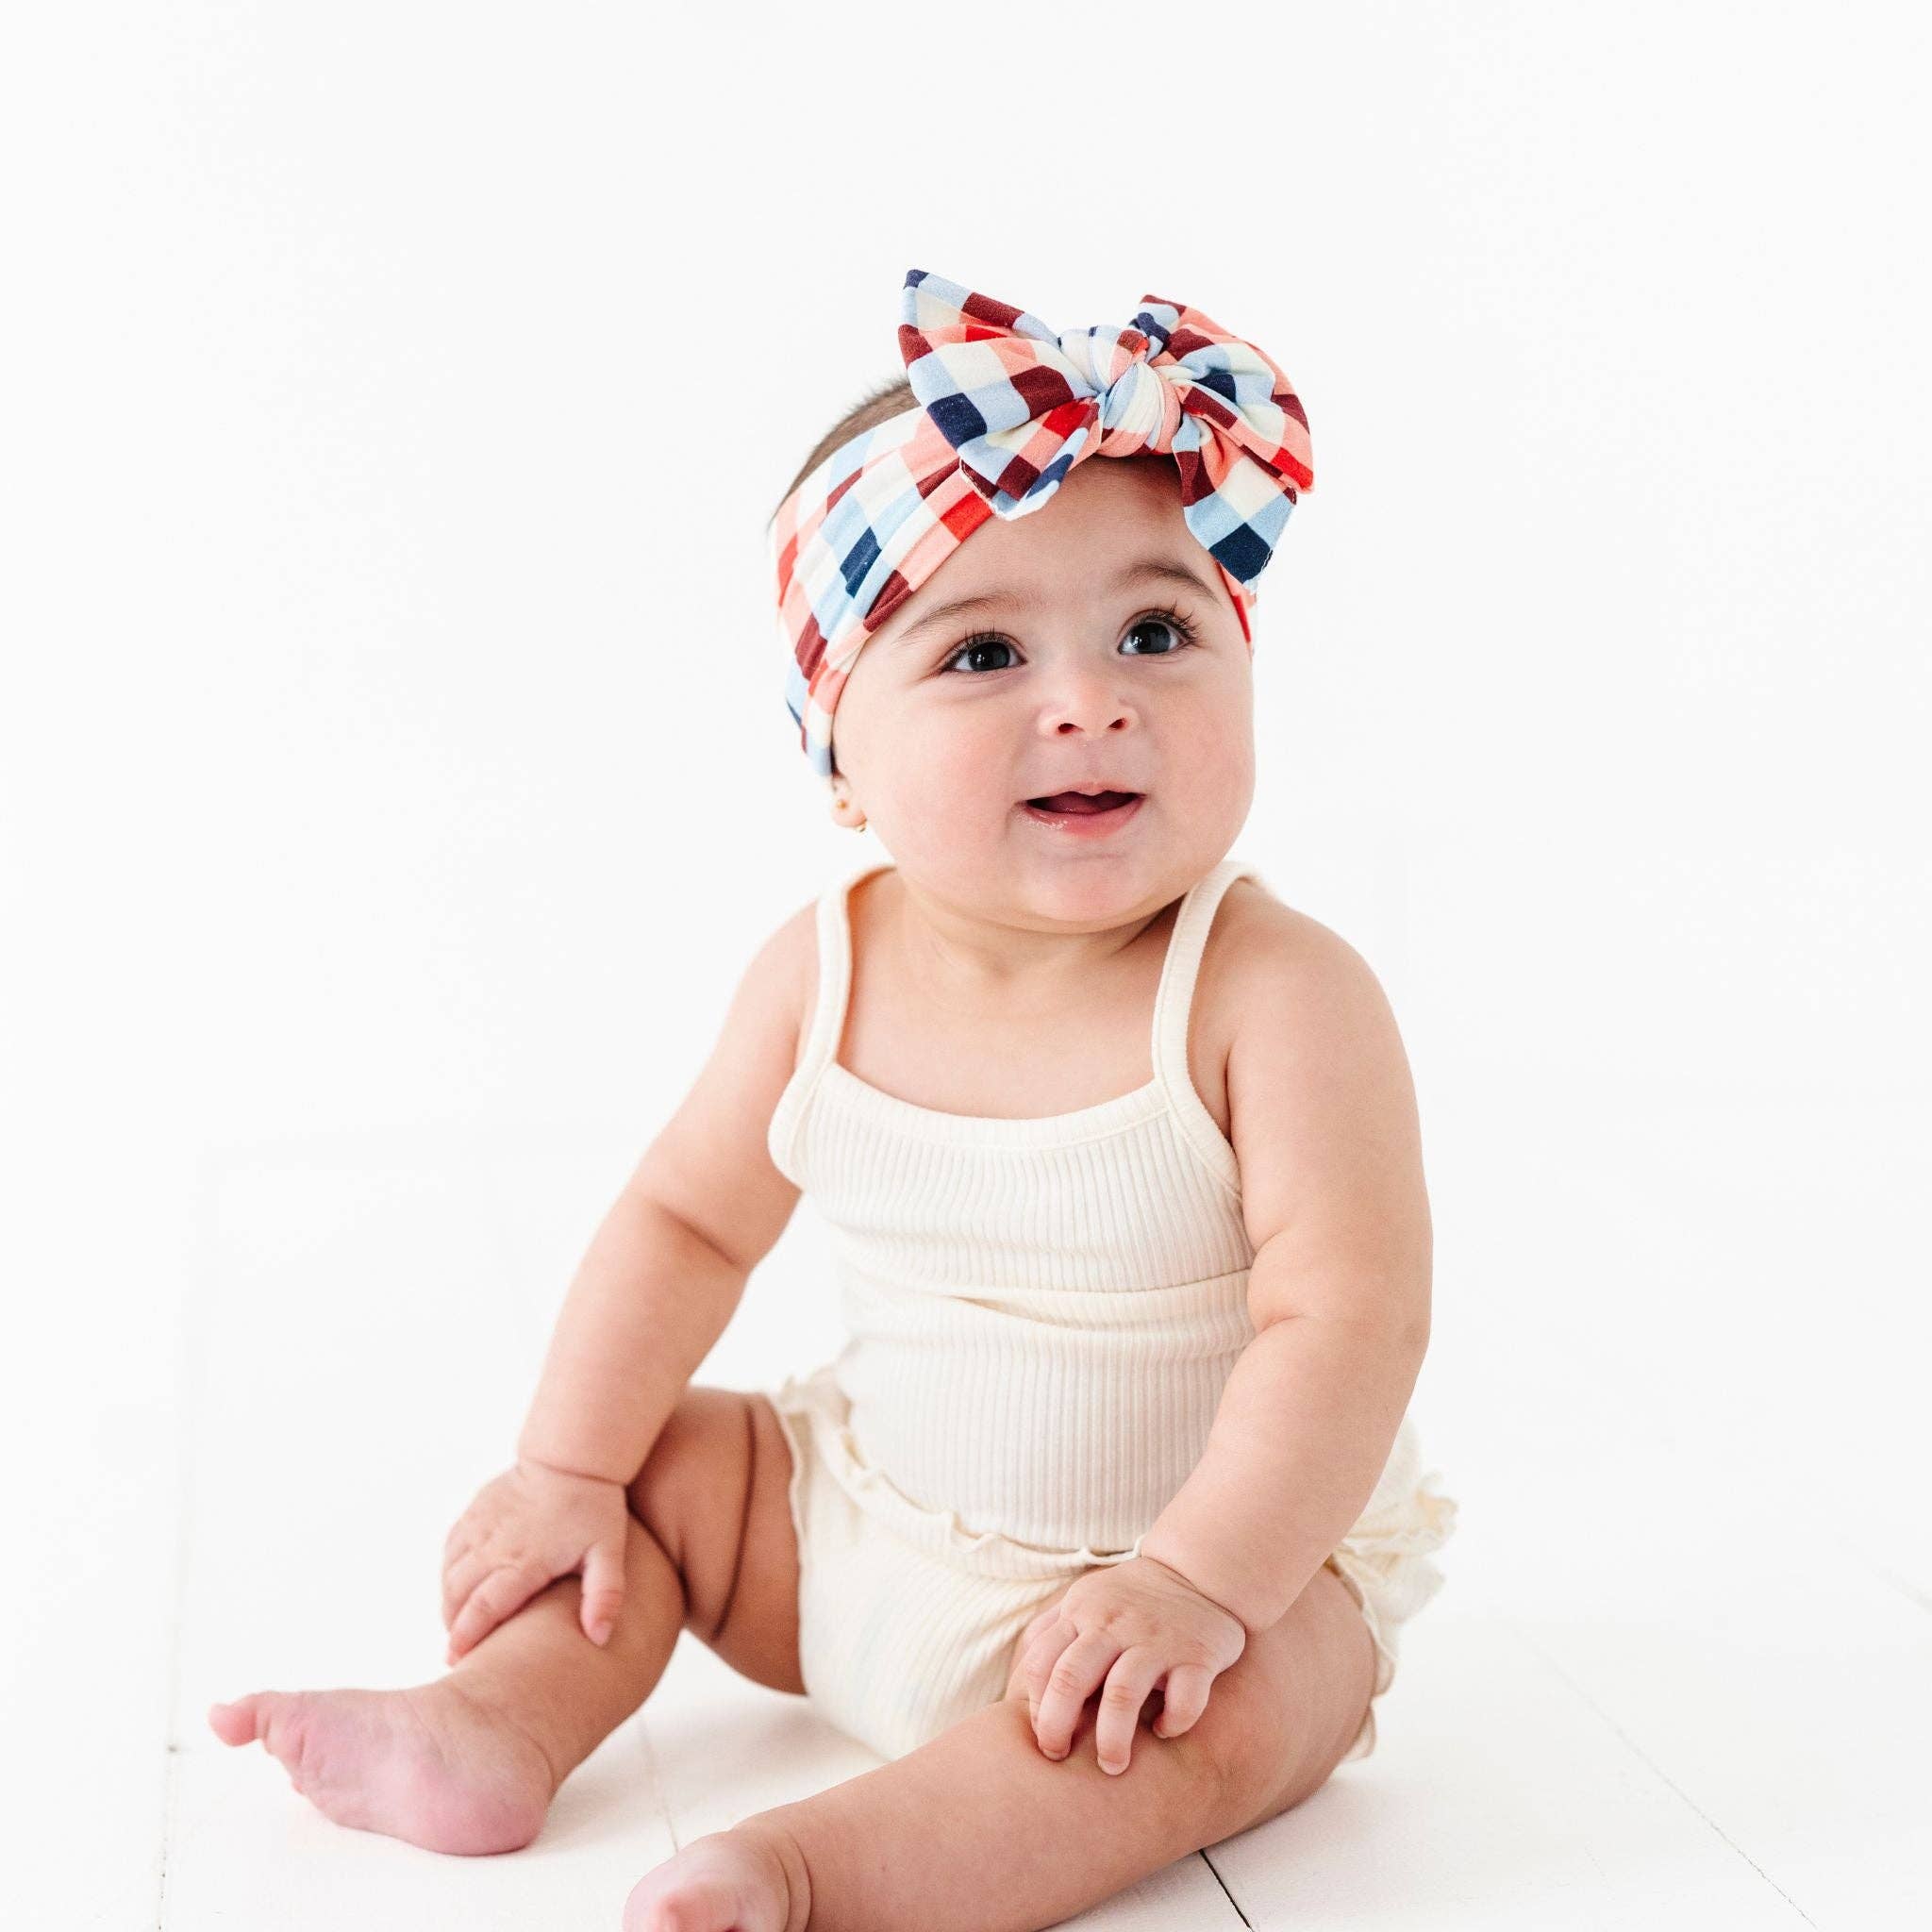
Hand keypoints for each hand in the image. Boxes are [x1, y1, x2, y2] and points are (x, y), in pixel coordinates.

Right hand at [440, 1458, 631, 1662]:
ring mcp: (481, 1525)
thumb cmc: (594, 1507)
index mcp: (525, 1561)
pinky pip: (450, 1549)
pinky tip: (459, 1587)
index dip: (465, 1637)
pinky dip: (448, 1573)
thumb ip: (605, 1596)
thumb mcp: (608, 1553)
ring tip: (459, 1623)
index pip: (483, 1607)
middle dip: (453, 1626)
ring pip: (449, 1573)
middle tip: (459, 1650)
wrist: (573, 1456)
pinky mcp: (475, 1511)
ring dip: (449, 1602)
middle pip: (457, 1595)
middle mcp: (495, 1544)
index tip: (456, 1660)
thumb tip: (599, 1638)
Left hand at [1005, 1556, 1246, 1775]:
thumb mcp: (1084, 1599)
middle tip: (1059, 1757)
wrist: (1198, 1570)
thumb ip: (1050, 1630)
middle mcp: (1115, 1625)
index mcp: (1082, 1613)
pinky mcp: (1198, 1656)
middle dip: (1057, 1726)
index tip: (1044, 1736)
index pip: (1042, 1663)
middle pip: (1071, 1678)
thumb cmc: (1131, 1597)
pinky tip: (1165, 1730)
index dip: (1036, 1706)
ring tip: (1112, 1765)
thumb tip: (1019, 1679)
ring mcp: (1156, 1640)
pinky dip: (1173, 1722)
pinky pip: (1185, 1698)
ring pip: (1122, 1694)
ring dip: (1112, 1739)